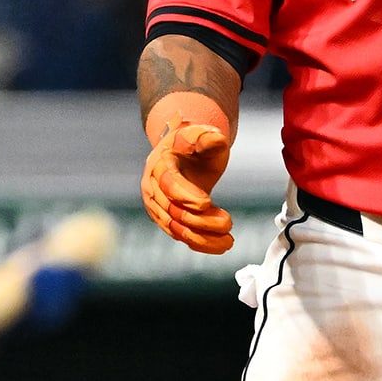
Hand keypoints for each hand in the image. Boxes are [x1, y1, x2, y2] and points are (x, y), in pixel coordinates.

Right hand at [141, 121, 232, 254]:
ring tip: (228, 242)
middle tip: (228, 223)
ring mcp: (158, 207)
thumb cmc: (194, 143)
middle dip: (200, 220)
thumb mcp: (202, 134)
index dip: (186, 195)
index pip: (169, 184)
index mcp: (159, 165)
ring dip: (202, 237)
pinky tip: (219, 246)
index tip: (206, 203)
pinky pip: (181, 235)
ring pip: (177, 228)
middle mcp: (153, 188)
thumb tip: (216, 139)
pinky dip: (200, 243)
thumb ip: (208, 137)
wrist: (183, 152)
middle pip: (173, 210)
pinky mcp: (168, 219)